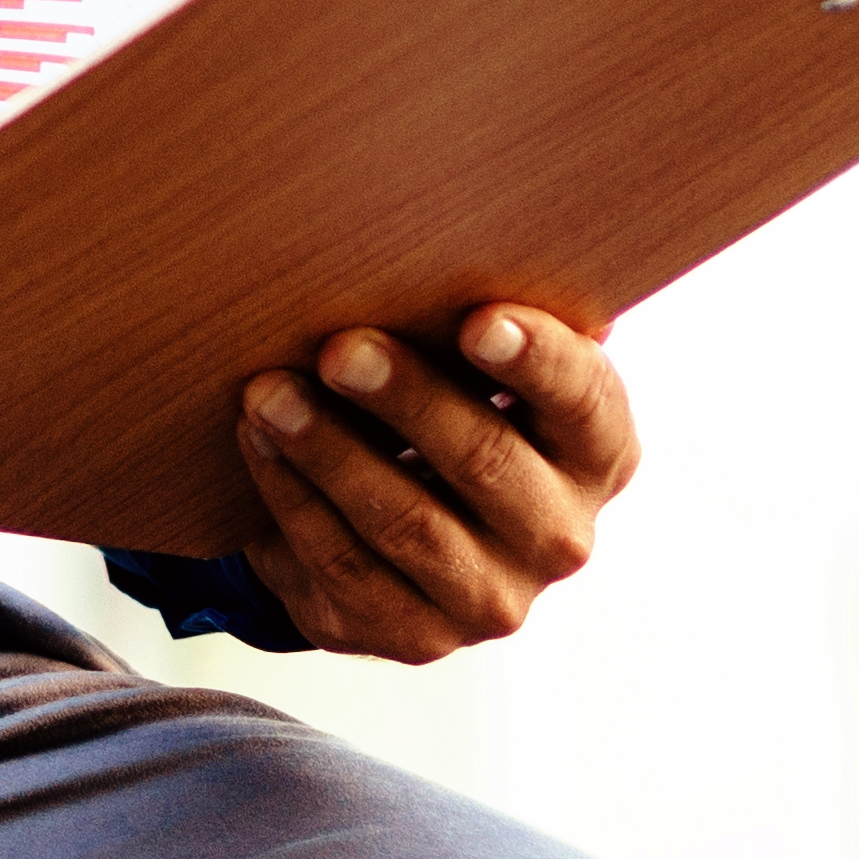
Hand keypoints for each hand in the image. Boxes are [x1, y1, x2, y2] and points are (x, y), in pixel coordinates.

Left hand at [225, 304, 634, 663]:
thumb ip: (493, 318)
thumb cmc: (451, 409)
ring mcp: (491, 599)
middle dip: (406, 399)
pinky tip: (257, 443)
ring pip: (405, 522)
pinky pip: (344, 565)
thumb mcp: (485, 369)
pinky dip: (293, 498)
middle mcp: (561, 536)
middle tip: (338, 346)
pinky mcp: (415, 636)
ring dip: (327, 450)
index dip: (537, 363)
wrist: (408, 535)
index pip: (586, 403)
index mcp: (601, 453)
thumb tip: (476, 222)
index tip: (479, 320)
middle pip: (485, 461)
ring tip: (267, 392)